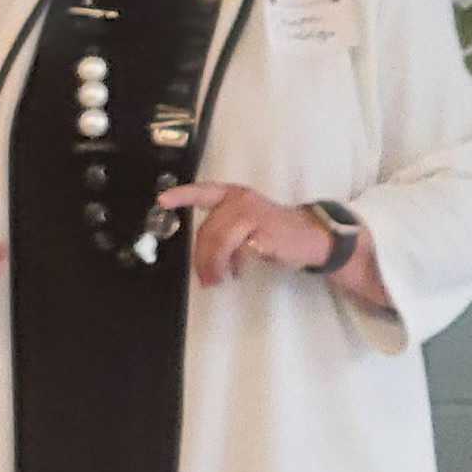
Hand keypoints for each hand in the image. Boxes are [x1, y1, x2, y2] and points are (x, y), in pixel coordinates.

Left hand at [155, 181, 332, 287]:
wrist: (310, 237)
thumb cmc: (272, 232)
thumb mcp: (244, 223)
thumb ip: (221, 231)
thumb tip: (199, 257)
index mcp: (233, 195)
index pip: (203, 191)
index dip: (182, 195)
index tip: (162, 201)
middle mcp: (241, 200)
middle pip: (208, 230)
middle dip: (201, 257)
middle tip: (204, 278)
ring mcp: (253, 214)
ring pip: (219, 242)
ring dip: (214, 265)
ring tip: (216, 280)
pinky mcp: (264, 232)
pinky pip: (238, 251)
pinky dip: (234, 265)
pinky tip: (238, 272)